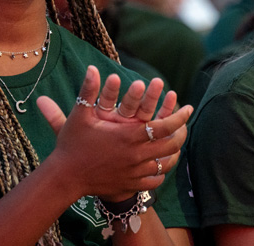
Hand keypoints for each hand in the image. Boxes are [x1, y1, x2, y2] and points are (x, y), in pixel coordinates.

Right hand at [37, 66, 192, 199]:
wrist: (65, 178)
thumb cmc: (72, 145)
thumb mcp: (80, 115)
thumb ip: (89, 90)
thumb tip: (91, 67)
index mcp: (128, 136)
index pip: (164, 126)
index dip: (180, 117)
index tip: (188, 108)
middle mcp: (136, 155)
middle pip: (171, 145)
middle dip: (181, 132)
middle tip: (185, 124)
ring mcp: (134, 173)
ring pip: (165, 163)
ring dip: (174, 151)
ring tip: (177, 142)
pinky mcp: (131, 185)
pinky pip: (155, 180)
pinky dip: (162, 171)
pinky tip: (162, 164)